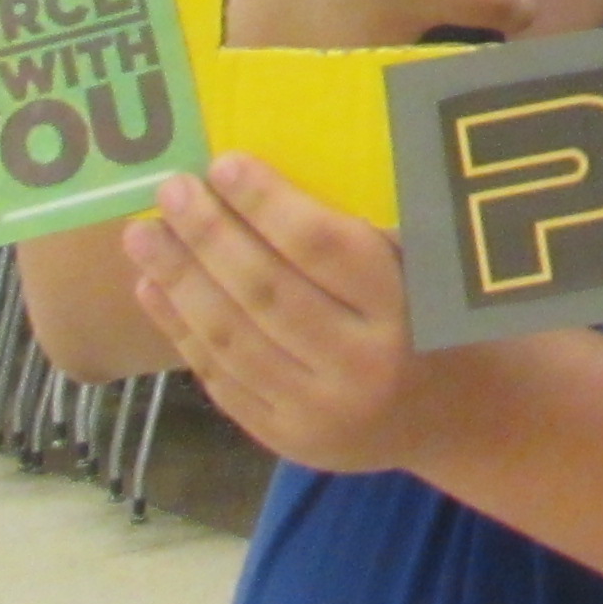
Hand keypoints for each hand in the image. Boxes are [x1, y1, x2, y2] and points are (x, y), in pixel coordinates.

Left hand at [123, 154, 437, 472]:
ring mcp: (318, 410)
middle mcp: (360, 365)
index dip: (267, 203)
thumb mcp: (424, 271)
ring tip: (143, 235)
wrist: (460, 417)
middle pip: (266, 291)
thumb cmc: (437, 318)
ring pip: (232, 338)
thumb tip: (257, 181)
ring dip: (179, 281)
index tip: (223, 163)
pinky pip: (222, 379)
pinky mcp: (286, 440)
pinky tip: (153, 289)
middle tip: (171, 189)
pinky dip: (182, 330)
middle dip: (209, 235)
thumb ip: (358, 237)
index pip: (322, 248)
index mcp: (403, 311)